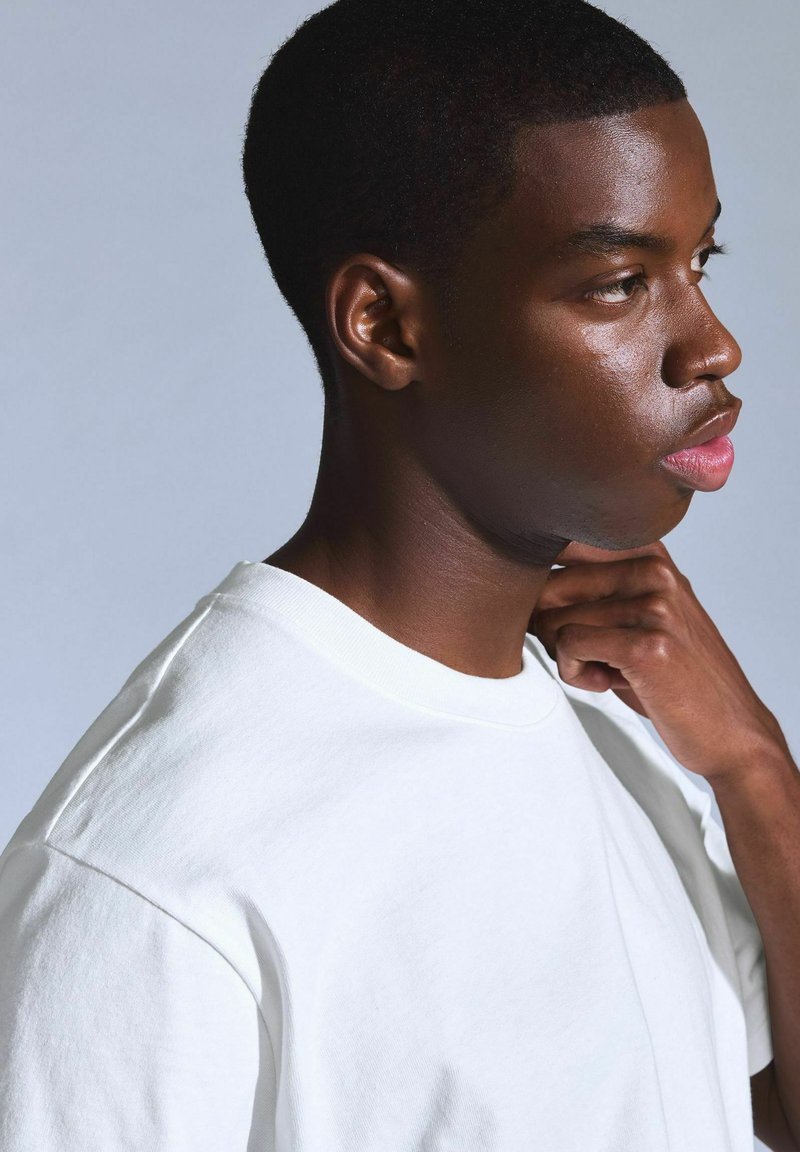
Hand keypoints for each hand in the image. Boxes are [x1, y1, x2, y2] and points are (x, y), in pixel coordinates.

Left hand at [529, 538, 786, 780]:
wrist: (729, 731)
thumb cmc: (670, 675)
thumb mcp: (637, 615)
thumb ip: (590, 587)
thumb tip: (514, 578)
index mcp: (649, 552)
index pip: (561, 538)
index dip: (536, 575)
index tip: (550, 606)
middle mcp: (653, 569)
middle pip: (546, 583)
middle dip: (548, 625)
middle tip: (584, 652)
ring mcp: (654, 604)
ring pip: (553, 619)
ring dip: (565, 655)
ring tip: (605, 669)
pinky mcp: (648, 644)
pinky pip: (569, 647)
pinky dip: (576, 673)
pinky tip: (608, 683)